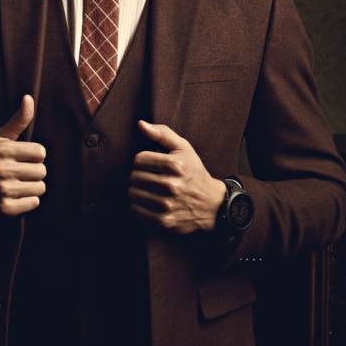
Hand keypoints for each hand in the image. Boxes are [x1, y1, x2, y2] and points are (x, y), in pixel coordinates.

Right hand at [0, 94, 47, 222]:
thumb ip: (17, 121)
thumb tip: (29, 98)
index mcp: (1, 150)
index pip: (41, 152)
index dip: (33, 157)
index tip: (20, 160)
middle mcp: (1, 168)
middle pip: (42, 171)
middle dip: (33, 174)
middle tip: (17, 176)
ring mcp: (2, 189)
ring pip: (40, 187)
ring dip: (31, 189)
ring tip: (15, 187)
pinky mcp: (4, 208)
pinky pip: (34, 202)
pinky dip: (27, 202)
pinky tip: (13, 199)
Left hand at [128, 120, 224, 234]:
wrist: (212, 204)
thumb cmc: (195, 173)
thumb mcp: (185, 149)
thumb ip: (162, 133)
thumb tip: (140, 124)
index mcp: (176, 165)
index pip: (139, 159)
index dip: (142, 161)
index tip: (149, 165)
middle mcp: (171, 185)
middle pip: (134, 176)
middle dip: (138, 175)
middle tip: (147, 177)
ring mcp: (167, 204)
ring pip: (133, 193)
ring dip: (136, 190)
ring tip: (146, 189)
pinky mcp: (164, 220)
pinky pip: (136, 210)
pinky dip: (138, 205)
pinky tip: (148, 201)